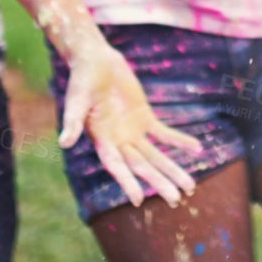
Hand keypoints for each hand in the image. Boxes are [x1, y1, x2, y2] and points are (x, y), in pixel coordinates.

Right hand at [60, 40, 203, 208]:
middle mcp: (118, 141)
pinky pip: (164, 133)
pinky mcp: (144, 117)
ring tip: (190, 187)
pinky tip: (197, 148)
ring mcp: (132, 131)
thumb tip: (64, 142)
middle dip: (159, 183)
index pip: (116, 166)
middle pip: (141, 167)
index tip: (138, 200)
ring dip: (172, 170)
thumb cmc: (82, 79)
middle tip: (176, 200)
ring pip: (155, 156)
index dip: (126, 182)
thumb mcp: (77, 99)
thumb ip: (73, 121)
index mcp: (101, 140)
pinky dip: (180, 141)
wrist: (96, 60)